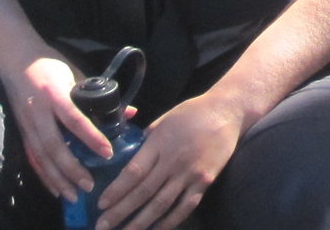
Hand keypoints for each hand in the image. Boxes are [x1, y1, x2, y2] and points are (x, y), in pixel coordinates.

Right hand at [7, 53, 102, 203]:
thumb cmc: (50, 64)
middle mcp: (39, 111)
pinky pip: (33, 158)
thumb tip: (129, 113)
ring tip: (73, 195)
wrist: (15, 60)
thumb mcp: (76, 73)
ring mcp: (27, 123)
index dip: (91, 137)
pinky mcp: (22, 131)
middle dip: (71, 169)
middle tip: (89, 185)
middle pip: (54, 145)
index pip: (74, 118)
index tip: (107, 152)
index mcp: (54, 92)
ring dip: (57, 178)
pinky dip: (44, 175)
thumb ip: (98, 95)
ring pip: (41, 157)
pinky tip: (56, 188)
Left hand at [96, 89, 246, 229]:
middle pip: (143, 192)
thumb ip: (147, 140)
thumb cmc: (193, 112)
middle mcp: (173, 160)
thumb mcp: (165, 119)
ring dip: (140, 222)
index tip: (101, 204)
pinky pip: (184, 206)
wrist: (228, 111)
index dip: (116, 190)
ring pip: (161, 204)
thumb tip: (130, 156)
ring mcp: (190, 173)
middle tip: (102, 227)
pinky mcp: (205, 181)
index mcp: (160, 142)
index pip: (133, 172)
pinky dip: (169, 222)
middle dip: (120, 212)